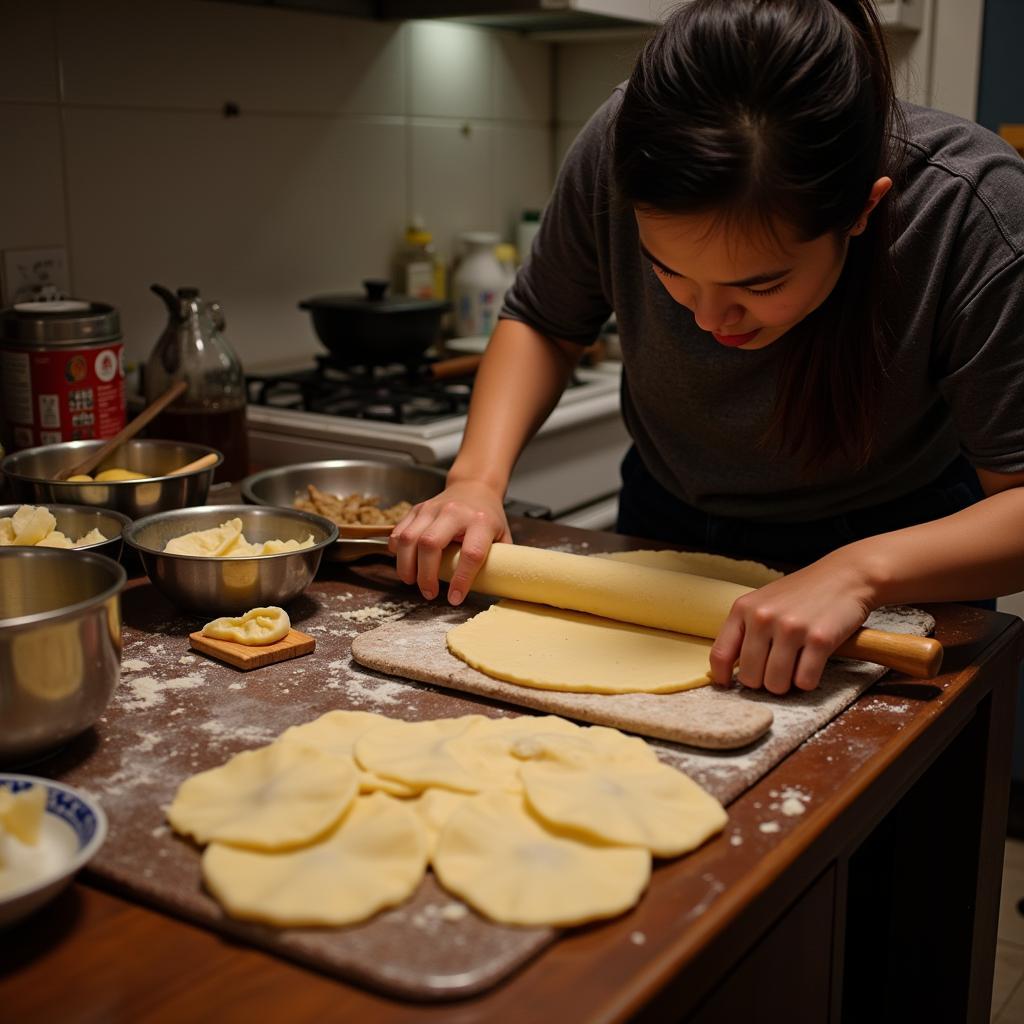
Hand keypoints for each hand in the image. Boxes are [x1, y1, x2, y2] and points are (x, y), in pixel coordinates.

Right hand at [388, 480, 510, 604]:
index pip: (471, 554)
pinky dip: (397, 551)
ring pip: (409, 538)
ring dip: (406, 566)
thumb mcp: (502, 536)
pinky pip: (399, 532)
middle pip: (430, 544)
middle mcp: (454, 512)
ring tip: (412, 582)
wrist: (474, 487)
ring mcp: (432, 508)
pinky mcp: (417, 509)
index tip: (455, 598)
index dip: (462, 579)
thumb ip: (498, 561)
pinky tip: (405, 563)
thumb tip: (492, 589)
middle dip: (425, 575)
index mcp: (481, 521)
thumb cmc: (488, 517)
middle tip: (429, 593)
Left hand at [708, 553, 878, 693]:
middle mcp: (763, 617)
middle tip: (776, 671)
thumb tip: (728, 670)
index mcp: (744, 608)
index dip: (722, 677)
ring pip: (776, 684)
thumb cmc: (801, 593)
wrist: (845, 575)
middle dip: (763, 682)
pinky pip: (805, 682)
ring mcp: (791, 628)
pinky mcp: (820, 639)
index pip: (720, 654)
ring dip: (786, 684)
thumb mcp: (763, 602)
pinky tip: (812, 664)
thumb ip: (745, 629)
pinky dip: (808, 681)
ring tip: (795, 667)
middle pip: (750, 678)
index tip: (728, 685)